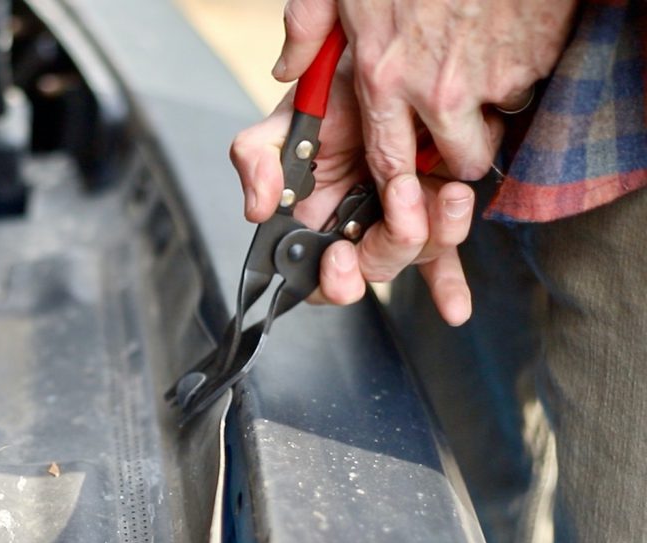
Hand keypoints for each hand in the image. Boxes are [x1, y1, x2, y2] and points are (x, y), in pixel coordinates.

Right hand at [232, 67, 479, 324]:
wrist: (387, 63)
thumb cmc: (331, 94)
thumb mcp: (285, 121)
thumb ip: (257, 159)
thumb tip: (257, 209)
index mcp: (308, 218)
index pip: (308, 272)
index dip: (326, 278)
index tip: (338, 255)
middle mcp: (350, 228)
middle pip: (367, 271)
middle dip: (386, 247)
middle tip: (402, 202)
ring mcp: (393, 223)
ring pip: (413, 257)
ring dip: (434, 234)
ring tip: (449, 191)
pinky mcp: (432, 214)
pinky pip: (442, 261)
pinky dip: (448, 287)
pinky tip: (455, 309)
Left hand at [274, 0, 574, 182]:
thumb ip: (307, 30)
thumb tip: (287, 69)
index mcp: (382, 78)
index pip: (390, 165)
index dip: (403, 185)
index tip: (411, 186)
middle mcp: (435, 91)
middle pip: (461, 161)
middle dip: (461, 153)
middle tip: (459, 126)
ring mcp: (488, 79)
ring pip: (497, 125)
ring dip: (492, 109)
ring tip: (478, 68)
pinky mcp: (532, 60)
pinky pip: (527, 85)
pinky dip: (519, 69)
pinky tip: (502, 37)